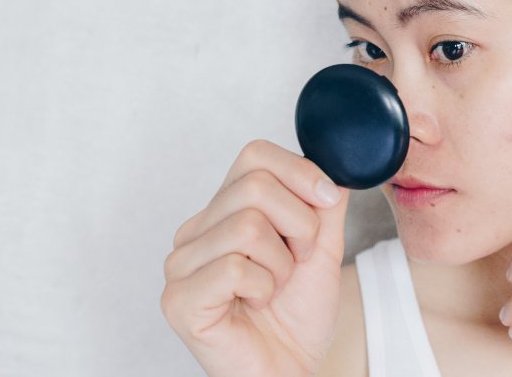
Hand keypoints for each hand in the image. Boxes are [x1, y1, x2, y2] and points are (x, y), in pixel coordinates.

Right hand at [160, 140, 349, 376]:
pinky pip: (233, 268)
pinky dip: (262, 288)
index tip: (327, 201)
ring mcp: (180, 265)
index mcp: (224, 210)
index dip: (299, 172)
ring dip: (281, 264)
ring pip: (247, 226)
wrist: (291, 369)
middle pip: (255, 187)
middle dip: (299, 225)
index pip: (255, 155)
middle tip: (299, 261)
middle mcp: (195, 231)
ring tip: (274, 287)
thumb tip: (333, 162)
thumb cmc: (298, 315)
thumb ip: (325, 203)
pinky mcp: (178, 300)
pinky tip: (254, 305)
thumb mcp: (323, 246)